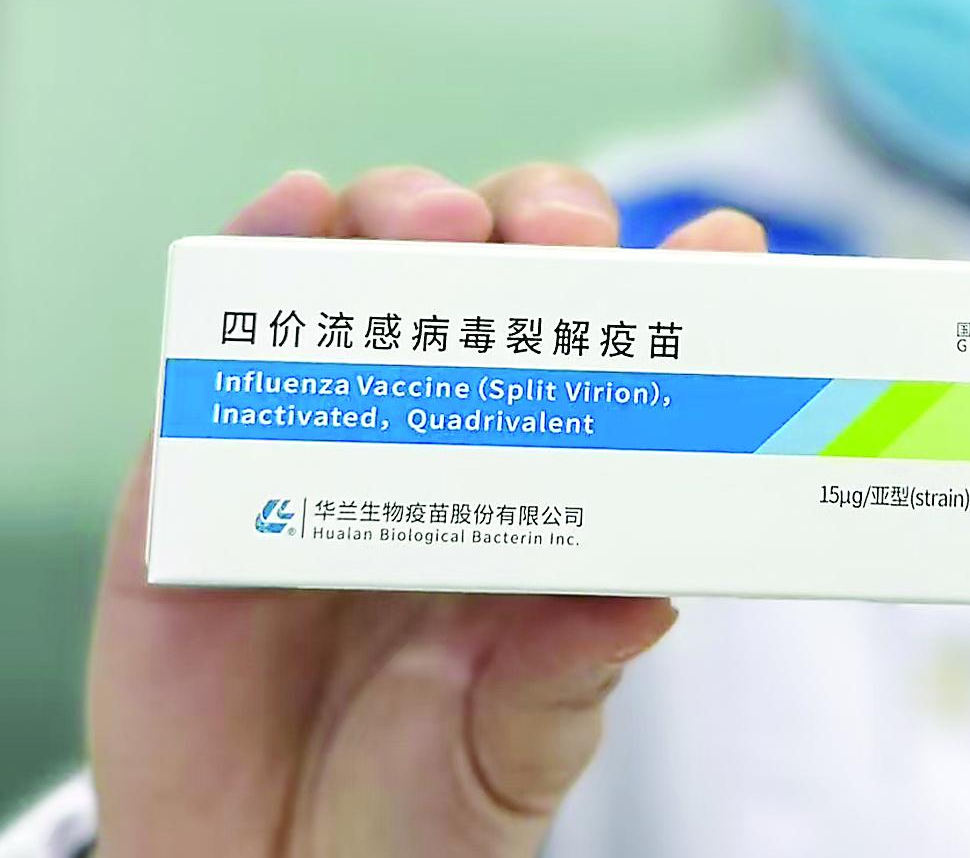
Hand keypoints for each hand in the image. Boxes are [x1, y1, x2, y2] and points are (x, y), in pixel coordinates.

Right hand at [88, 165, 765, 856]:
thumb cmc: (418, 804)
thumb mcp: (519, 747)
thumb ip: (568, 675)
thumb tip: (642, 600)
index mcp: (546, 486)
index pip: (615, 354)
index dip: (669, 289)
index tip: (725, 248)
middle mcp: (448, 434)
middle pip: (499, 274)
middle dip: (543, 224)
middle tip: (566, 242)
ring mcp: (331, 431)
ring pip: (371, 269)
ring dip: (409, 213)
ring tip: (441, 225)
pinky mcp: (205, 464)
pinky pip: (229, 341)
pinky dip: (262, 251)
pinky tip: (297, 211)